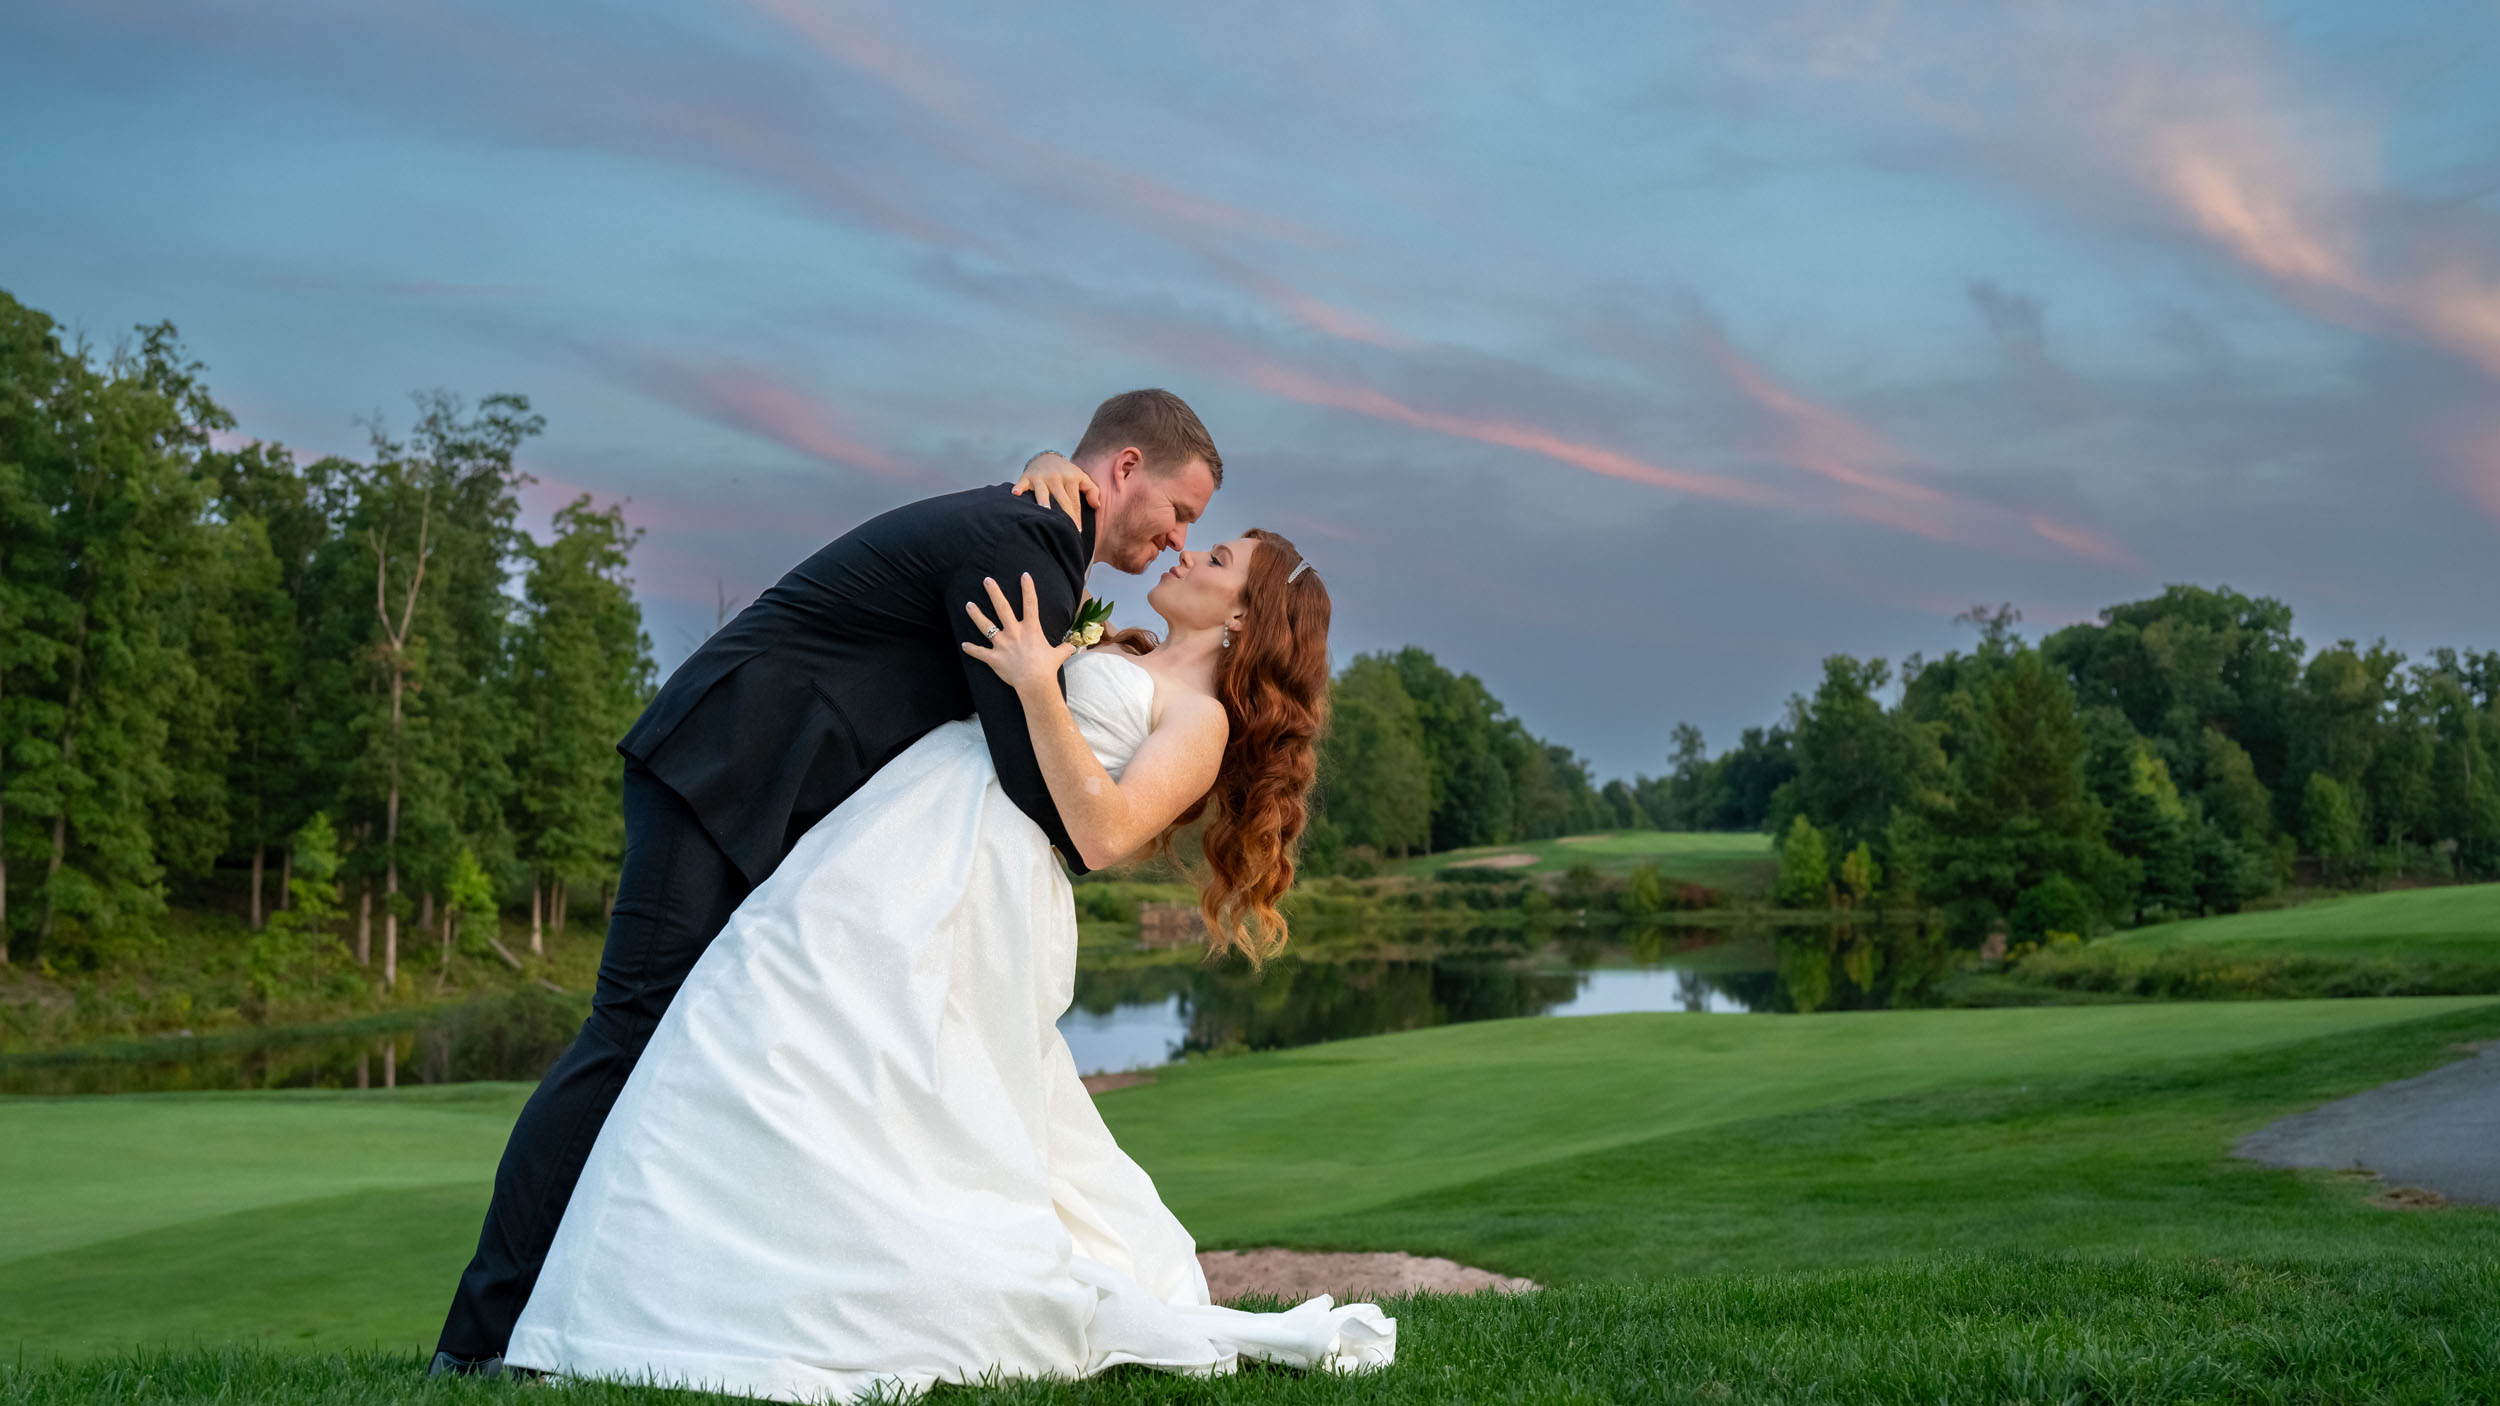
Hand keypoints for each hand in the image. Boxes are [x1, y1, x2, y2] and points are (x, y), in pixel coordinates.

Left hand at [961, 572, 1075, 693]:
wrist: (1035, 682)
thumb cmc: (1047, 667)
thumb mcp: (1059, 655)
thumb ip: (1065, 648)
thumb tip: (1074, 647)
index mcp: (1030, 629)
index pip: (1030, 603)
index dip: (1028, 588)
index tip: (1024, 575)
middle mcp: (1014, 632)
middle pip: (1002, 608)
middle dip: (994, 592)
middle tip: (986, 580)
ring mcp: (1002, 644)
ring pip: (986, 626)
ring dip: (976, 615)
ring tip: (968, 605)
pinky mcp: (994, 658)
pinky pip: (980, 652)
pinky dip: (971, 649)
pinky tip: (964, 645)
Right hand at [1010, 452, 1098, 531]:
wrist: (1046, 457)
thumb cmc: (1066, 473)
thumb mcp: (1081, 477)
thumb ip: (1092, 490)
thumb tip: (1096, 506)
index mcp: (1071, 479)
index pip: (1074, 502)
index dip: (1076, 517)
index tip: (1078, 531)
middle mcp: (1056, 477)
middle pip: (1061, 500)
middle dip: (1064, 515)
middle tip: (1066, 531)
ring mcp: (1041, 477)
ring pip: (1042, 492)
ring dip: (1043, 501)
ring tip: (1045, 511)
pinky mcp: (1027, 477)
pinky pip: (1022, 483)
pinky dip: (1018, 488)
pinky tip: (1015, 494)